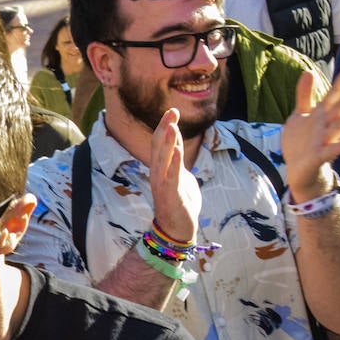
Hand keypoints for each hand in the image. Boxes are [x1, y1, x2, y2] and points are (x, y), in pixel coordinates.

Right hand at [149, 108, 200, 242]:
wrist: (177, 229)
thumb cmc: (180, 203)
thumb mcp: (181, 176)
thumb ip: (177, 160)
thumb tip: (176, 142)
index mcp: (161, 169)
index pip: (160, 143)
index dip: (165, 126)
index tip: (173, 110)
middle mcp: (158, 174)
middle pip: (159, 147)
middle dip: (165, 128)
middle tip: (172, 111)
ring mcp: (163, 184)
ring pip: (163, 159)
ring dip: (167, 141)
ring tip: (171, 125)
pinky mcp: (171, 194)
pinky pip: (172, 175)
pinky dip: (174, 161)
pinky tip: (177, 149)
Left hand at [281, 63, 339, 201]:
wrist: (299, 171)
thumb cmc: (302, 142)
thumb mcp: (301, 115)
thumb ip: (304, 94)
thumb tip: (308, 71)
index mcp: (323, 114)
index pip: (335, 93)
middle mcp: (328, 125)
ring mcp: (326, 140)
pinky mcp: (320, 156)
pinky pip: (334, 150)